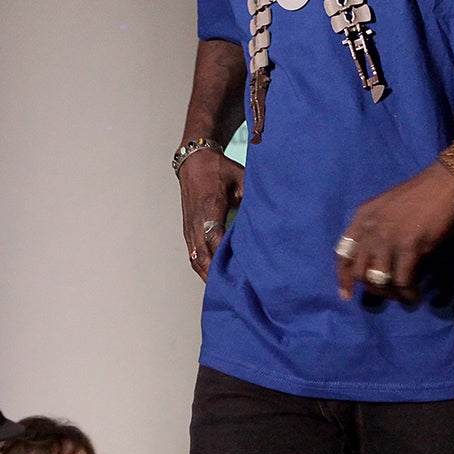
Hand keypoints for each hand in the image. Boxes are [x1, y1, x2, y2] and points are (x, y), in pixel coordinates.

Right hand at [178, 149, 242, 281]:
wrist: (193, 161)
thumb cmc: (218, 169)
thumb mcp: (239, 176)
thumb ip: (250, 194)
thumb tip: (265, 213)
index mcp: (210, 206)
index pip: (214, 235)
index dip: (222, 254)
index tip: (234, 270)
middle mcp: (196, 220)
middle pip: (202, 253)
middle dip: (213, 273)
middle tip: (229, 291)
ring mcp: (189, 226)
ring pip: (195, 257)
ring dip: (205, 274)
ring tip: (220, 292)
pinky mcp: (187, 229)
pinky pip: (192, 253)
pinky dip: (200, 267)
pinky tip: (210, 278)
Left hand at [334, 165, 453, 300]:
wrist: (446, 182)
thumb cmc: (421, 194)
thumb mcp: (386, 208)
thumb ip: (377, 230)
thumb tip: (378, 261)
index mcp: (362, 217)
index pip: (342, 253)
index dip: (343, 278)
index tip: (346, 295)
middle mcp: (370, 229)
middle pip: (359, 272)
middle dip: (372, 288)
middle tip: (388, 293)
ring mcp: (388, 238)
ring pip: (378, 280)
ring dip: (390, 294)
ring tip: (403, 295)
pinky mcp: (409, 247)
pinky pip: (402, 281)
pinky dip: (408, 294)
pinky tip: (415, 296)